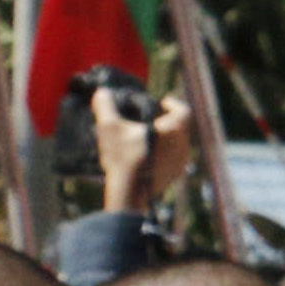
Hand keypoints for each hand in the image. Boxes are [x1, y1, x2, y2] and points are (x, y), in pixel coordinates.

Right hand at [88, 91, 185, 218]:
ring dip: (165, 140)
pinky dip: (162, 155)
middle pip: (180, 128)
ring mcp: (179, 163)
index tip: (163, 102)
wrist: (130, 192)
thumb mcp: (109, 127)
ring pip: (177, 145)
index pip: (183, 110)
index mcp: (175, 130)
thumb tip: (102, 93)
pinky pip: (172, 160)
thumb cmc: (123, 156)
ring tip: (147, 138)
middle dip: (167, 122)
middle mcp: (183, 146)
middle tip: (151, 120)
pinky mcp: (173, 177)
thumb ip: (105, 106)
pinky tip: (146, 156)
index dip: (173, 104)